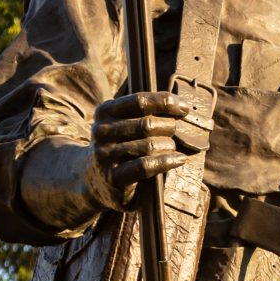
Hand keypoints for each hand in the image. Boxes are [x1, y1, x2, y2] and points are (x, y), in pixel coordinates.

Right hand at [86, 91, 208, 210]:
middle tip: (174, 133)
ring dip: (168, 146)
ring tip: (172, 148)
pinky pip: (146, 165)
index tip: (185, 108)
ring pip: (149, 145)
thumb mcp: (123, 123)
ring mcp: (105, 155)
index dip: (165, 102)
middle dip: (168, 127)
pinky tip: (179, 159)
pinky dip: (167, 161)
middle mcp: (102, 131)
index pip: (139, 101)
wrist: (94, 179)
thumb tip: (181, 106)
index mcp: (105, 111)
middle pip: (147, 124)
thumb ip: (145, 112)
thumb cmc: (120, 146)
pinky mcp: (114, 177)